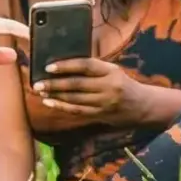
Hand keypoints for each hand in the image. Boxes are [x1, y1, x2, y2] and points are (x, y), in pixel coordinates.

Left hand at [32, 57, 148, 123]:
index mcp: (111, 71)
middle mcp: (109, 86)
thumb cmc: (123, 84)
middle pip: (77, 84)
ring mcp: (105, 102)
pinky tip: (50, 102)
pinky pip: (78, 111)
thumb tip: (63, 64)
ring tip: (40, 91)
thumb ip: (93, 69)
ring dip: (55, 95)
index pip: (86, 66)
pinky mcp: (101, 115)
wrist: (143, 106)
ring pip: (75, 98)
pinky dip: (62, 106)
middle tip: (37, 83)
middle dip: (54, 84)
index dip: (66, 65)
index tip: (49, 67)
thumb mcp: (113, 71)